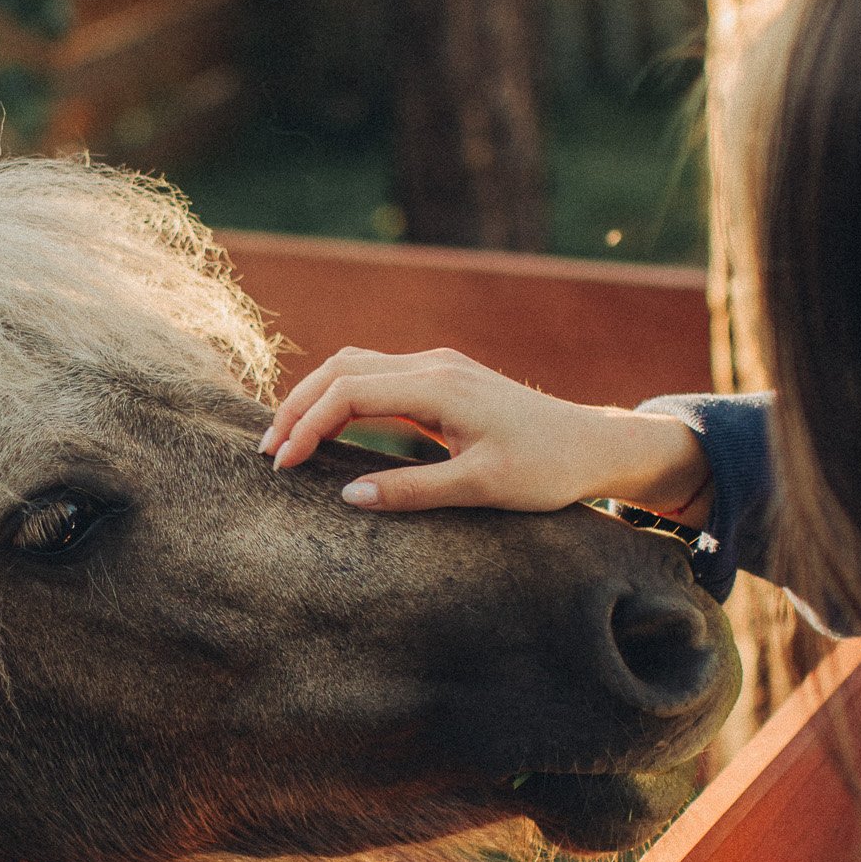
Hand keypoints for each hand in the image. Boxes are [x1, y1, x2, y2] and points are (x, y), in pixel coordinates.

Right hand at [259, 347, 711, 521]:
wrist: (593, 445)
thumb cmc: (545, 469)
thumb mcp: (480, 488)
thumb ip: (412, 491)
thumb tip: (347, 496)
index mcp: (439, 386)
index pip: (349, 393)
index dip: (307, 427)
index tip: (281, 465)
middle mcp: (432, 365)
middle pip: (342, 369)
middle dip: (297, 407)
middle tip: (267, 453)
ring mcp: (437, 367)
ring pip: (355, 366)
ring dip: (315, 397)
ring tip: (286, 439)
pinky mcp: (442, 379)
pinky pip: (375, 375)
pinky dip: (340, 396)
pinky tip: (325, 426)